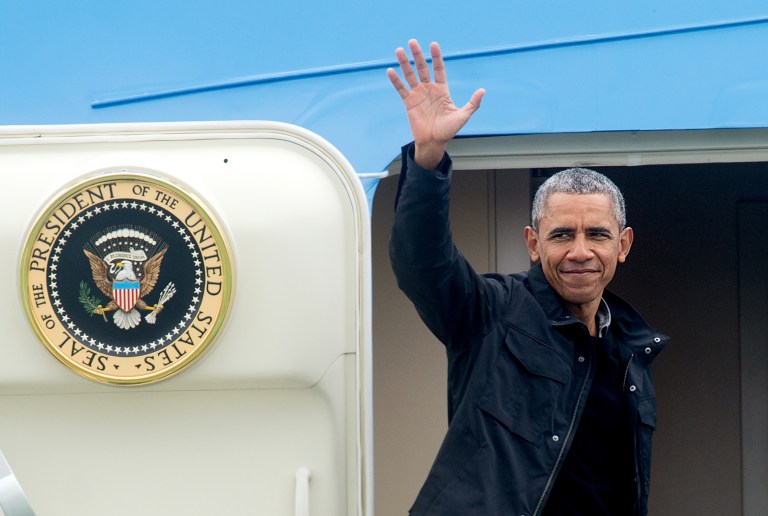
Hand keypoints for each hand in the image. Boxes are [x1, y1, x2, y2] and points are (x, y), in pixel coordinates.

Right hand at [387, 39, 484, 168]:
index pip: (439, 69)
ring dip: (405, 63)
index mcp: (442, 90)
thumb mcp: (463, 116)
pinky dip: (396, 81)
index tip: (433, 45)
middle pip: (422, 68)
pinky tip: (390, 71)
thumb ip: (472, 103)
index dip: (436, 57)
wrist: (433, 142)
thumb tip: (482, 91)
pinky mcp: (409, 103)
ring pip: (410, 75)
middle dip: (418, 55)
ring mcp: (418, 95)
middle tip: (412, 41)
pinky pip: (401, 89)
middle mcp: (429, 89)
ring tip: (399, 50)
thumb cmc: (449, 130)